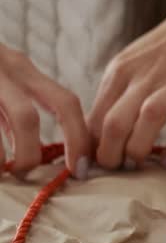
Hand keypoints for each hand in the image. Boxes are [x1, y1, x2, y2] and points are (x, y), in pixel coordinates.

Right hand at [0, 45, 89, 178]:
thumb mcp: (0, 79)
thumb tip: (36, 156)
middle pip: (26, 119)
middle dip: (29, 154)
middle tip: (24, 173)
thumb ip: (15, 111)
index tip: (81, 169)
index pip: (65, 102)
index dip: (78, 138)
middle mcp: (0, 70)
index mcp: (20, 68)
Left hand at [88, 0, 165, 168]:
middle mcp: (147, 75)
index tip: (97, 163)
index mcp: (122, 70)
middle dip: (110, 155)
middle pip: (115, 122)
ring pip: (150, 120)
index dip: (92, 148)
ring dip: (139, 151)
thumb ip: (114, 95)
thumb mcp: (132, 63)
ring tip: (139, 163)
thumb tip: (93, 137)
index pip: (95, 117)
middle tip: (117, 168)